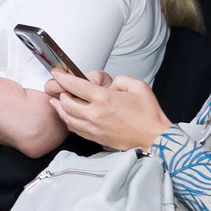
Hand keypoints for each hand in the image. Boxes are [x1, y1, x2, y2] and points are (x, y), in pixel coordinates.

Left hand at [43, 68, 171, 150]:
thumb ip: (120, 79)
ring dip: (60, 108)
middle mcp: (95, 114)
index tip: (57, 73)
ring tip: (56, 101)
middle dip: (60, 93)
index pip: (75, 86)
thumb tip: (108, 85)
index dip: (62, 77)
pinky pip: (75, 129)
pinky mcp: (96, 138)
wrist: (154, 138)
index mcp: (104, 99)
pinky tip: (68, 116)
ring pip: (67, 118)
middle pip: (66, 103)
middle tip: (59, 87)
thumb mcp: (138, 86)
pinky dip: (68, 121)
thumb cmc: (148, 113)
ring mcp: (94, 128)